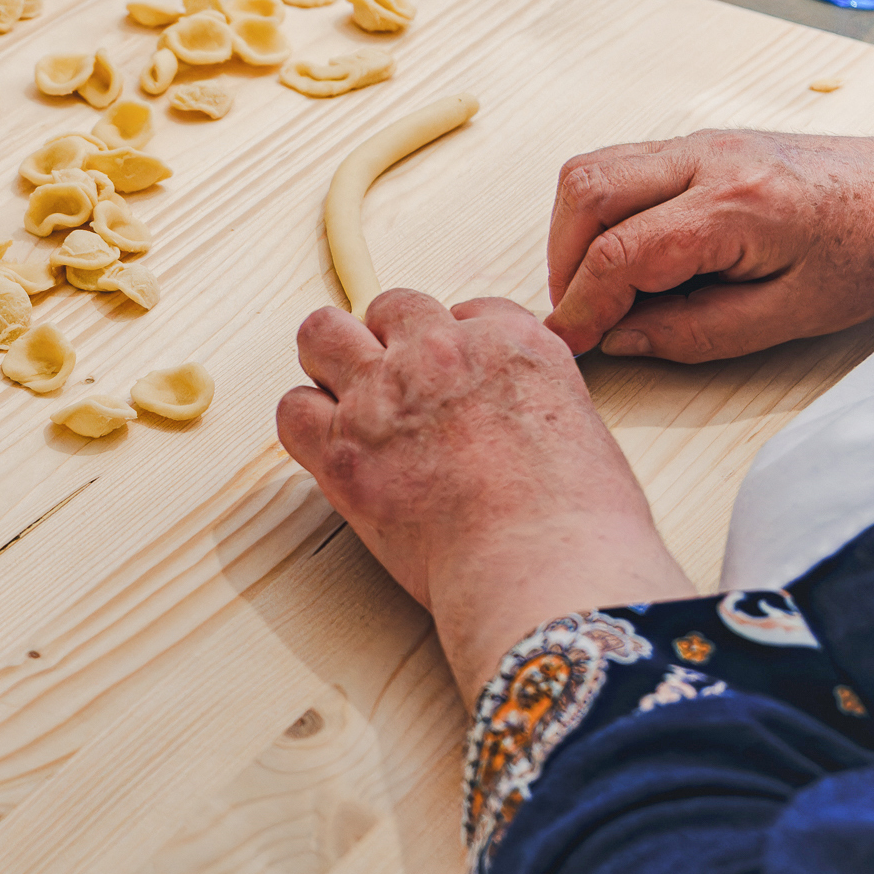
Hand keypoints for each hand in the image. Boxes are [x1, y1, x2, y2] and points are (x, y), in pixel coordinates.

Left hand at [278, 292, 693, 699]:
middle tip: (392, 385)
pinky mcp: (343, 450)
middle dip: (387, 340)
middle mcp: (441, 353)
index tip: (452, 376)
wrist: (545, 565)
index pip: (468, 310)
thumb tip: (504, 416)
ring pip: (323, 335)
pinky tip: (331, 448)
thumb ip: (531, 402)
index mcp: (511, 342)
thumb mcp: (580, 428)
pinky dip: (306, 424)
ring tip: (346, 403)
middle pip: (390, 308)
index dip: (454, 342)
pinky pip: (293, 409)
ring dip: (331, 363)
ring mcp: (384, 395)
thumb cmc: (578, 521)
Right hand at [545, 114, 873, 361]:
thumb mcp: (791, 316)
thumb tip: (620, 338)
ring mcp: (704, 142)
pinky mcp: (704, 143)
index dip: (581, 305)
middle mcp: (711, 157)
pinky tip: (626, 254)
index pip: (619, 252)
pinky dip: (601, 211)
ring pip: (593, 169)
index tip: (570, 343)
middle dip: (563, 261)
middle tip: (580, 313)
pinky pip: (621, 164)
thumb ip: (695, 332)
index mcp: (737, 204)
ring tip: (598, 285)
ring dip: (574, 231)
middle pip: (586, 190)